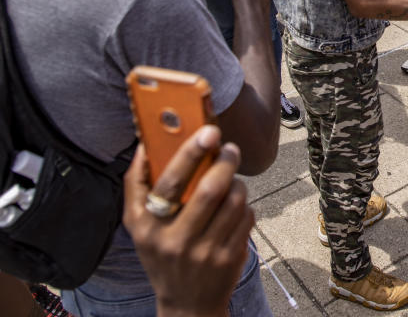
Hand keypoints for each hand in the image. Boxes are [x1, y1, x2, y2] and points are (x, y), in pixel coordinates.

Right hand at [123, 126, 253, 316]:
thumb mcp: (138, 226)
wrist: (187, 304)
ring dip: (237, 182)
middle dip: (225, 161)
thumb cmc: (162, 253)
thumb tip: (144, 144)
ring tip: (231, 178)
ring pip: (234, 200)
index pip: (170, 183)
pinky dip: (244, 204)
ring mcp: (206, 252)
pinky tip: (234, 208)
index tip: (209, 132)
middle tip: (229, 147)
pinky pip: (246, 216)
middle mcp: (176, 241)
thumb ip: (137, 185)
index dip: (190, 153)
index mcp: (149, 227)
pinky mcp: (231, 258)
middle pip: (209, 189)